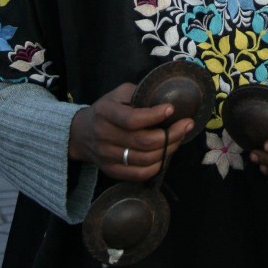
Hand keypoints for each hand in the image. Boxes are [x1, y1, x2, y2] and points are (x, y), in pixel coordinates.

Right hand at [68, 82, 194, 181]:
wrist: (81, 134)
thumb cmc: (106, 109)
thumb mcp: (118, 94)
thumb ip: (138, 94)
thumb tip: (164, 97)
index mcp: (105, 113)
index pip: (132, 119)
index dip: (154, 116)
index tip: (172, 109)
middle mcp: (105, 136)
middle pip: (143, 142)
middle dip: (171, 134)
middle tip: (186, 125)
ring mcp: (107, 156)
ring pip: (144, 159)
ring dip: (168, 149)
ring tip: (180, 137)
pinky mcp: (112, 171)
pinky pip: (139, 174)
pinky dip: (157, 166)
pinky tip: (167, 154)